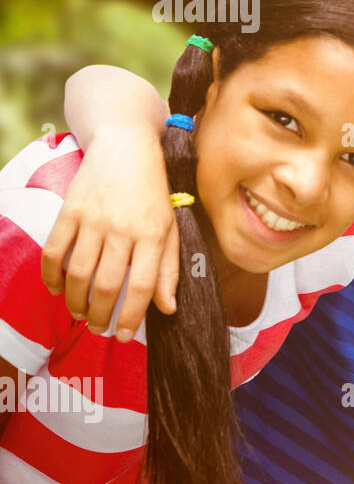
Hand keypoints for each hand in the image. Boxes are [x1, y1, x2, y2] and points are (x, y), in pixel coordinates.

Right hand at [41, 127, 178, 338]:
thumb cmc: (153, 192)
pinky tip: (57, 289)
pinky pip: (54, 251)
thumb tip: (168, 308)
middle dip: (100, 315)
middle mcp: (123, 229)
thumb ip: (169, 268)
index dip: (131, 317)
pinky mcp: (70, 210)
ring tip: (80, 314)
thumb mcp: (171, 227)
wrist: (126, 147)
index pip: (142, 286)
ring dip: (76, 301)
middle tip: (97, 328)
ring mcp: (94, 219)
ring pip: (78, 273)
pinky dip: (51, 275)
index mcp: (154, 234)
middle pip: (107, 284)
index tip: (121, 336)